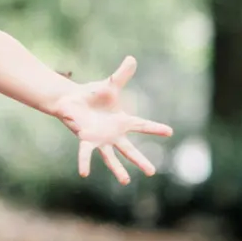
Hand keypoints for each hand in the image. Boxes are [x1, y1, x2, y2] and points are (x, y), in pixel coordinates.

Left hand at [50, 56, 172, 184]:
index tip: (170, 132)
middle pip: (130, 150)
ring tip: (125, 181)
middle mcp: (113, 134)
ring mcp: (100, 139)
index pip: (142, 125)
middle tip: (152, 172)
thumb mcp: (109, 85)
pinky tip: (84, 173)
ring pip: (111, 157)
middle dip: (141, 160)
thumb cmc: (92, 94)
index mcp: (122, 122)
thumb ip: (121, 75)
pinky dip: (85, 162)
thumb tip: (132, 59)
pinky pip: (86, 153)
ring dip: (117, 169)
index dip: (155, 128)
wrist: (71, 100)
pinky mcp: (85, 140)